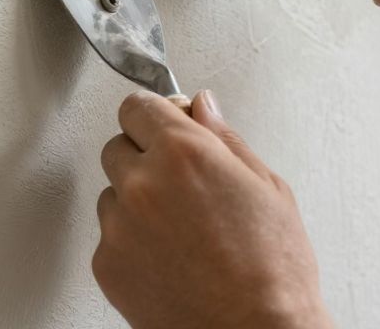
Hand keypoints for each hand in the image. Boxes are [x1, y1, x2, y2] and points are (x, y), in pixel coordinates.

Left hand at [94, 90, 331, 328]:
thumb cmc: (273, 273)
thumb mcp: (268, 188)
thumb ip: (225, 139)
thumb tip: (203, 107)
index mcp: (184, 153)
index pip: (137, 106)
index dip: (155, 115)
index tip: (164, 125)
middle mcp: (142, 183)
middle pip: (117, 146)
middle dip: (144, 157)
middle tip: (181, 186)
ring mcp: (119, 225)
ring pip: (111, 194)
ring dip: (135, 202)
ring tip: (181, 232)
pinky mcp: (106, 264)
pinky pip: (109, 236)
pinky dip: (131, 243)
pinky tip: (169, 259)